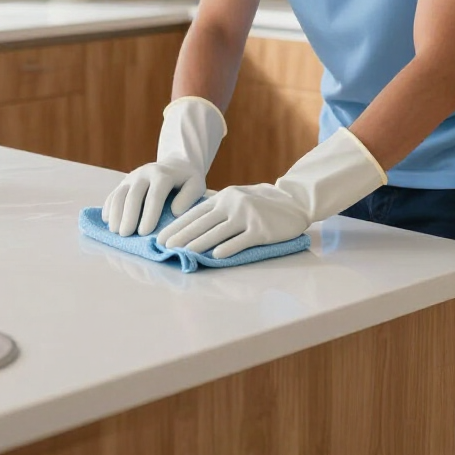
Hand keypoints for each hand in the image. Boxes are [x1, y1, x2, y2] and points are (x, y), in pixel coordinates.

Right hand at [102, 157, 205, 236]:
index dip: (149, 214)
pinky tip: (107, 221)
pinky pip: (113, 194)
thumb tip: (174, 212)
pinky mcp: (124, 182)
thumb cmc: (187, 179)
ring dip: (115, 213)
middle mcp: (145, 173)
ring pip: (119, 194)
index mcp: (163, 174)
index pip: (154, 195)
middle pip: (133, 195)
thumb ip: (188, 197)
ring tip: (115, 231)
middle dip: (128, 215)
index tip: (144, 232)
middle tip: (126, 235)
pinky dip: (108, 207)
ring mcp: (132, 177)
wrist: (176, 163)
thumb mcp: (196, 184)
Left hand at [157, 183, 307, 258]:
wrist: (294, 202)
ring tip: (183, 254)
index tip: (161, 238)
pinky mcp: (261, 229)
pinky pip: (241, 241)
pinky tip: (216, 257)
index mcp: (224, 197)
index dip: (177, 226)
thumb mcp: (237, 198)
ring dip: (198, 245)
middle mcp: (232, 204)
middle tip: (164, 248)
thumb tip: (191, 224)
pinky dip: (228, 249)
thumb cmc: (262, 203)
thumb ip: (218, 209)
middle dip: (181, 237)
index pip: (195, 213)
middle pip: (202, 223)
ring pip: (218, 233)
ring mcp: (247, 216)